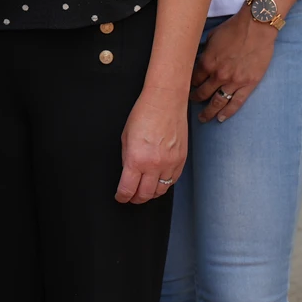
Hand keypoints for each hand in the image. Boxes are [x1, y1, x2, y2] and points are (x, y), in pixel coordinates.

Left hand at [117, 88, 186, 203]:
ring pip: (161, 191)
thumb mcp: (125, 137)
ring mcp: (170, 164)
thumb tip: (128, 173)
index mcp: (137, 159)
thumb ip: (127, 158)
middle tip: (131, 197)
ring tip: (144, 191)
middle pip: (145, 195)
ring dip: (150, 194)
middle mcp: (155, 165)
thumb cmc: (143, 114)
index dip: (122, 196)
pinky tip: (158, 181)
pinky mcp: (181, 160)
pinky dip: (164, 185)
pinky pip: (172, 181)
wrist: (165, 102)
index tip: (120, 197)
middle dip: (135, 199)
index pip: (128, 189)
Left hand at [191, 14, 276, 123]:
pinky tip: (221, 118)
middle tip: (191, 104)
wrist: (256, 27)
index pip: (193, 80)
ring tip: (203, 118)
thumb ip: (204, 52)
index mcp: (207, 62)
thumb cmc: (233, 28)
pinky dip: (228, 112)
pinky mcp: (248, 84)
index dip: (188, 85)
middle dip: (195, 99)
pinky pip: (236, 103)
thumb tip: (199, 60)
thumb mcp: (211, 37)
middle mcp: (218, 75)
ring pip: (217, 102)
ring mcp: (234, 81)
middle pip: (202, 93)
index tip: (185, 89)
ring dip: (208, 112)